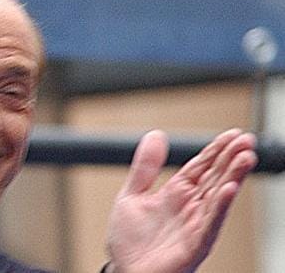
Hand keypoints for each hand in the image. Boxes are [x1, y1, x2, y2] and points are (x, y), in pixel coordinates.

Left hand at [106, 129, 256, 272]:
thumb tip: (155, 136)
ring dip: (232, 177)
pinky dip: (219, 207)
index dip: (216, 150)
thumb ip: (145, 168)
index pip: (201, 167)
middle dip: (231, 159)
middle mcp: (190, 208)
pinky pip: (209, 224)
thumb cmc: (132, 242)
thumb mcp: (132, 195)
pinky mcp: (194, 245)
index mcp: (177, 194)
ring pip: (218, 198)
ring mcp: (194, 226)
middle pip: (215, 178)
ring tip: (245, 158)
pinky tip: (229, 190)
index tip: (233, 134)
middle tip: (247, 140)